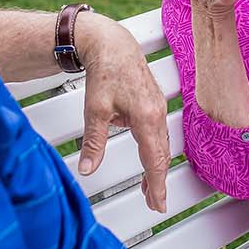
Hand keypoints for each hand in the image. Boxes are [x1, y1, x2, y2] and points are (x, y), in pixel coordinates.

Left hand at [72, 12, 169, 212]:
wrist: (113, 44)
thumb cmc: (104, 73)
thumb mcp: (94, 110)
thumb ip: (93, 143)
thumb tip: (87, 170)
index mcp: (146, 118)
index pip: (154, 160)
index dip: (156, 185)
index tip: (159, 205)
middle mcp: (157, 114)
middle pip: (162, 155)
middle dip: (158, 181)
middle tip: (155, 204)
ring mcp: (158, 108)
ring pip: (161, 145)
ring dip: (157, 166)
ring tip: (150, 187)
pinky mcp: (154, 103)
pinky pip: (159, 133)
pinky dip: (156, 150)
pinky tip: (148, 156)